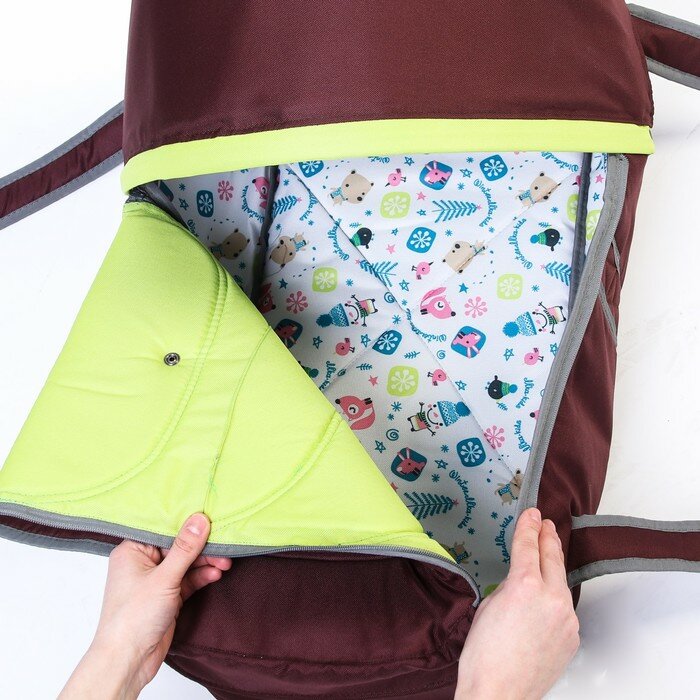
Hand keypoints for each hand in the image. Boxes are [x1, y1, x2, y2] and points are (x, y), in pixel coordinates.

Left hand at [59, 512, 231, 698]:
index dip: (187, 525)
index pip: (164, 530)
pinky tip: (215, 575)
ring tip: (224, 564)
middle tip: (224, 548)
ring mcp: (155, 581)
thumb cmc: (134, 617)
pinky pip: (187, 580)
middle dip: (202, 548)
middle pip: (178, 547)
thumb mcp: (164, 578)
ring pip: (185, 564)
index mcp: (133, 551)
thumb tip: (200, 519)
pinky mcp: (167, 596)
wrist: (128, 660)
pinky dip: (201, 577)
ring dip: (205, 564)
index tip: (210, 518)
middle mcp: (143, 563)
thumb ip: (185, 548)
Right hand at [455, 507, 578, 699]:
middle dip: (547, 537)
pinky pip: (564, 608)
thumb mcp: (489, 606)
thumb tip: (520, 580)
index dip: (528, 526)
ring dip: (553, 566)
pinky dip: (555, 597)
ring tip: (547, 552)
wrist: (498, 693)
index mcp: (525, 586)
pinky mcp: (572, 636)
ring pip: (561, 583)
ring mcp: (566, 619)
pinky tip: (545, 596)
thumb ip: (508, 585)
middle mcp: (551, 598)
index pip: (528, 545)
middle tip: (545, 523)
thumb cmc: (484, 656)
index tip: (531, 513)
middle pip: (552, 557)